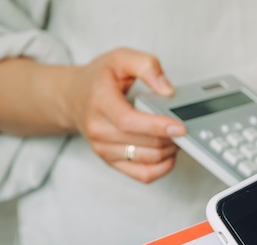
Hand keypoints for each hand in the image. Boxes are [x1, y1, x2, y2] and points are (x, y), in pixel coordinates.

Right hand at [64, 48, 186, 182]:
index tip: (180, 127)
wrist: (74, 98)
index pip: (129, 121)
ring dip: (169, 150)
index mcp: (100, 102)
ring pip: (147, 159)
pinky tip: (168, 154)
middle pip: (144, 142)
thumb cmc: (99, 79)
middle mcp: (98, 129)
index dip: (157, 126)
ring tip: (174, 136)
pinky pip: (143, 175)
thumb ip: (146, 66)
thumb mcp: (120, 58)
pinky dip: (162, 167)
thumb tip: (167, 90)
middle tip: (182, 126)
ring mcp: (103, 148)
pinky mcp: (111, 162)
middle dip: (170, 137)